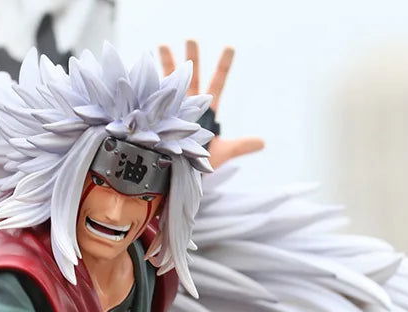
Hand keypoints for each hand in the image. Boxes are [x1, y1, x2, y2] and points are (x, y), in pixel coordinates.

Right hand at [159, 40, 263, 169]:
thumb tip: (264, 143)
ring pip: (170, 82)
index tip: (230, 47)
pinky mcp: (159, 119)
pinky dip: (149, 86)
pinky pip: (153, 99)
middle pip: (192, 77)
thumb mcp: (224, 152)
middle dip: (192, 58)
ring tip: (161, 46)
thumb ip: (242, 145)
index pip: (217, 83)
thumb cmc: (203, 163)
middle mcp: (189, 106)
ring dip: (166, 64)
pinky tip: (144, 74)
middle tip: (191, 39)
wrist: (182, 177)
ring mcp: (173, 110)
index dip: (223, 65)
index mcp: (206, 109)